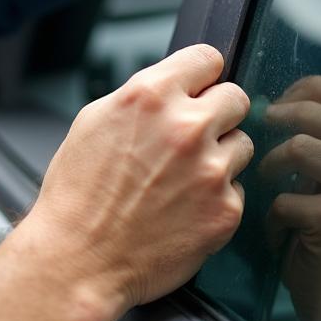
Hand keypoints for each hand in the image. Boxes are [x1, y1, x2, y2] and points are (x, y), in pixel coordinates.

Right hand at [0, 44, 251, 320]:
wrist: (78, 262)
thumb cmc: (79, 196)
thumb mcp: (95, 120)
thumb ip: (144, 95)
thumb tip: (176, 84)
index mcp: (151, 96)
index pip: (207, 58)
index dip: (202, 75)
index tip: (200, 87)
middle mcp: (187, 127)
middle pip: (236, 97)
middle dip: (218, 113)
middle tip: (194, 137)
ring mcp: (211, 170)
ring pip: (242, 143)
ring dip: (220, 156)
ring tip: (182, 179)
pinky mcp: (226, 209)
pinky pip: (237, 188)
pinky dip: (216, 198)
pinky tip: (184, 209)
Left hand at [260, 76, 320, 320]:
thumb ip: (311, 138)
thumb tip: (264, 104)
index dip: (285, 96)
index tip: (268, 118)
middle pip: (308, 112)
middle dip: (274, 127)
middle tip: (260, 149)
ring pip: (297, 148)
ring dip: (271, 170)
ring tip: (270, 189)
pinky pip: (284, 198)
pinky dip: (272, 218)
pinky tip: (281, 233)